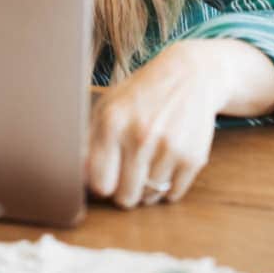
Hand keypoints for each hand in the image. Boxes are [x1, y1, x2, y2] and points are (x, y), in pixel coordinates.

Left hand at [85, 42, 223, 208]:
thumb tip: (79, 179)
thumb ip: (90, 142)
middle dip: (124, 192)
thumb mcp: (109, 107)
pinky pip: (173, 194)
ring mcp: (170, 148)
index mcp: (113, 122)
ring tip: (148, 163)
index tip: (106, 180)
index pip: (100, 184)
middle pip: (126, 197)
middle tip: (127, 177)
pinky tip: (166, 164)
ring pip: (150, 197)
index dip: (102, 187)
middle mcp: (141, 135)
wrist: (187, 75)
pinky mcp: (194, 157)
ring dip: (147, 189)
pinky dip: (168, 187)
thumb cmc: (141, 94)